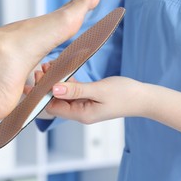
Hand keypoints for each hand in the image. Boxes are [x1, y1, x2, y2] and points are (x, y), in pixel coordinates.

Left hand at [29, 63, 144, 123]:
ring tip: (49, 65)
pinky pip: (73, 91)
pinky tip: (61, 69)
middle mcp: (80, 112)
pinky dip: (66, 81)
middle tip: (40, 69)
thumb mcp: (99, 90)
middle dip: (45, 86)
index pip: (52, 107)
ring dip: (55, 81)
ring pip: (63, 95)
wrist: (143, 98)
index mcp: (81, 114)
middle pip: (55, 101)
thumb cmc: (125, 95)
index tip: (37, 77)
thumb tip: (54, 88)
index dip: (42, 93)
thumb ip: (76, 90)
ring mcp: (85, 106)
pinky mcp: (90, 99)